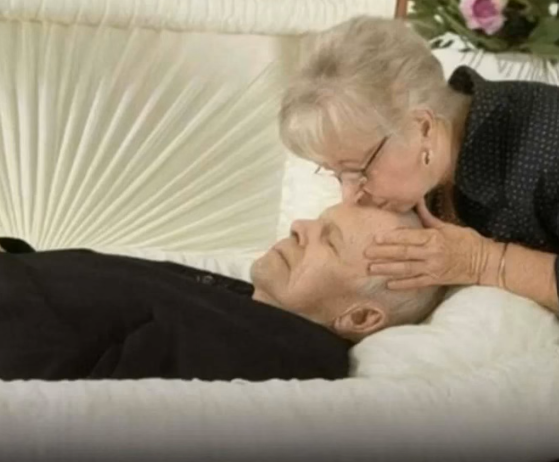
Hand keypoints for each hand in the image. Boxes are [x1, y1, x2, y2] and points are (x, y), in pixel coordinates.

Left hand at [366, 199, 489, 289]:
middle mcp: (432, 253)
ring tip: (371, 269)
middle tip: (366, 253)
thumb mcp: (448, 226)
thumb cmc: (467, 240)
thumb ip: (428, 217)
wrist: (485, 262)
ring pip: (406, 269)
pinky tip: (389, 285)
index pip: (409, 237)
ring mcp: (433, 268)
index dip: (391, 238)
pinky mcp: (436, 280)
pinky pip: (416, 283)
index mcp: (434, 237)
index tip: (376, 237)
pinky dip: (402, 284)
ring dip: (388, 269)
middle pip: (403, 253)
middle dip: (383, 253)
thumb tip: (416, 199)